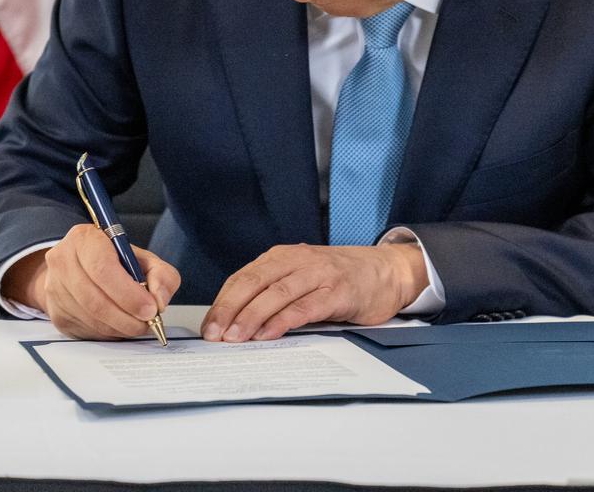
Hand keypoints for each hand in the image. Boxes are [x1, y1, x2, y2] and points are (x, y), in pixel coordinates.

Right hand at [1, 223, 180, 339]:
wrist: (78, 269)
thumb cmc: (114, 262)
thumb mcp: (142, 258)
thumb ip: (161, 274)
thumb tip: (160, 300)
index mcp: (84, 238)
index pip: (103, 269)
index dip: (129, 293)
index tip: (150, 309)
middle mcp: (63, 260)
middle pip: (95, 299)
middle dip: (127, 317)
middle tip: (147, 323)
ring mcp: (54, 288)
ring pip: (91, 318)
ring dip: (119, 327)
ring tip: (136, 324)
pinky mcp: (55, 312)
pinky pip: (85, 329)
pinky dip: (108, 332)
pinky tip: (119, 325)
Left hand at [201, 243, 426, 342]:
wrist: (386, 271)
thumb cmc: (340, 278)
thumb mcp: (302, 277)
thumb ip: (276, 293)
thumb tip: (238, 324)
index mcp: (283, 256)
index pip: (244, 278)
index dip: (223, 302)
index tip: (208, 326)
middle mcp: (297, 260)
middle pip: (254, 283)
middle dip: (230, 309)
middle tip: (214, 334)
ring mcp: (318, 274)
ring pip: (276, 294)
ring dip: (252, 316)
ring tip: (236, 337)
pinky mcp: (337, 292)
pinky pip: (304, 306)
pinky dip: (283, 321)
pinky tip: (269, 334)